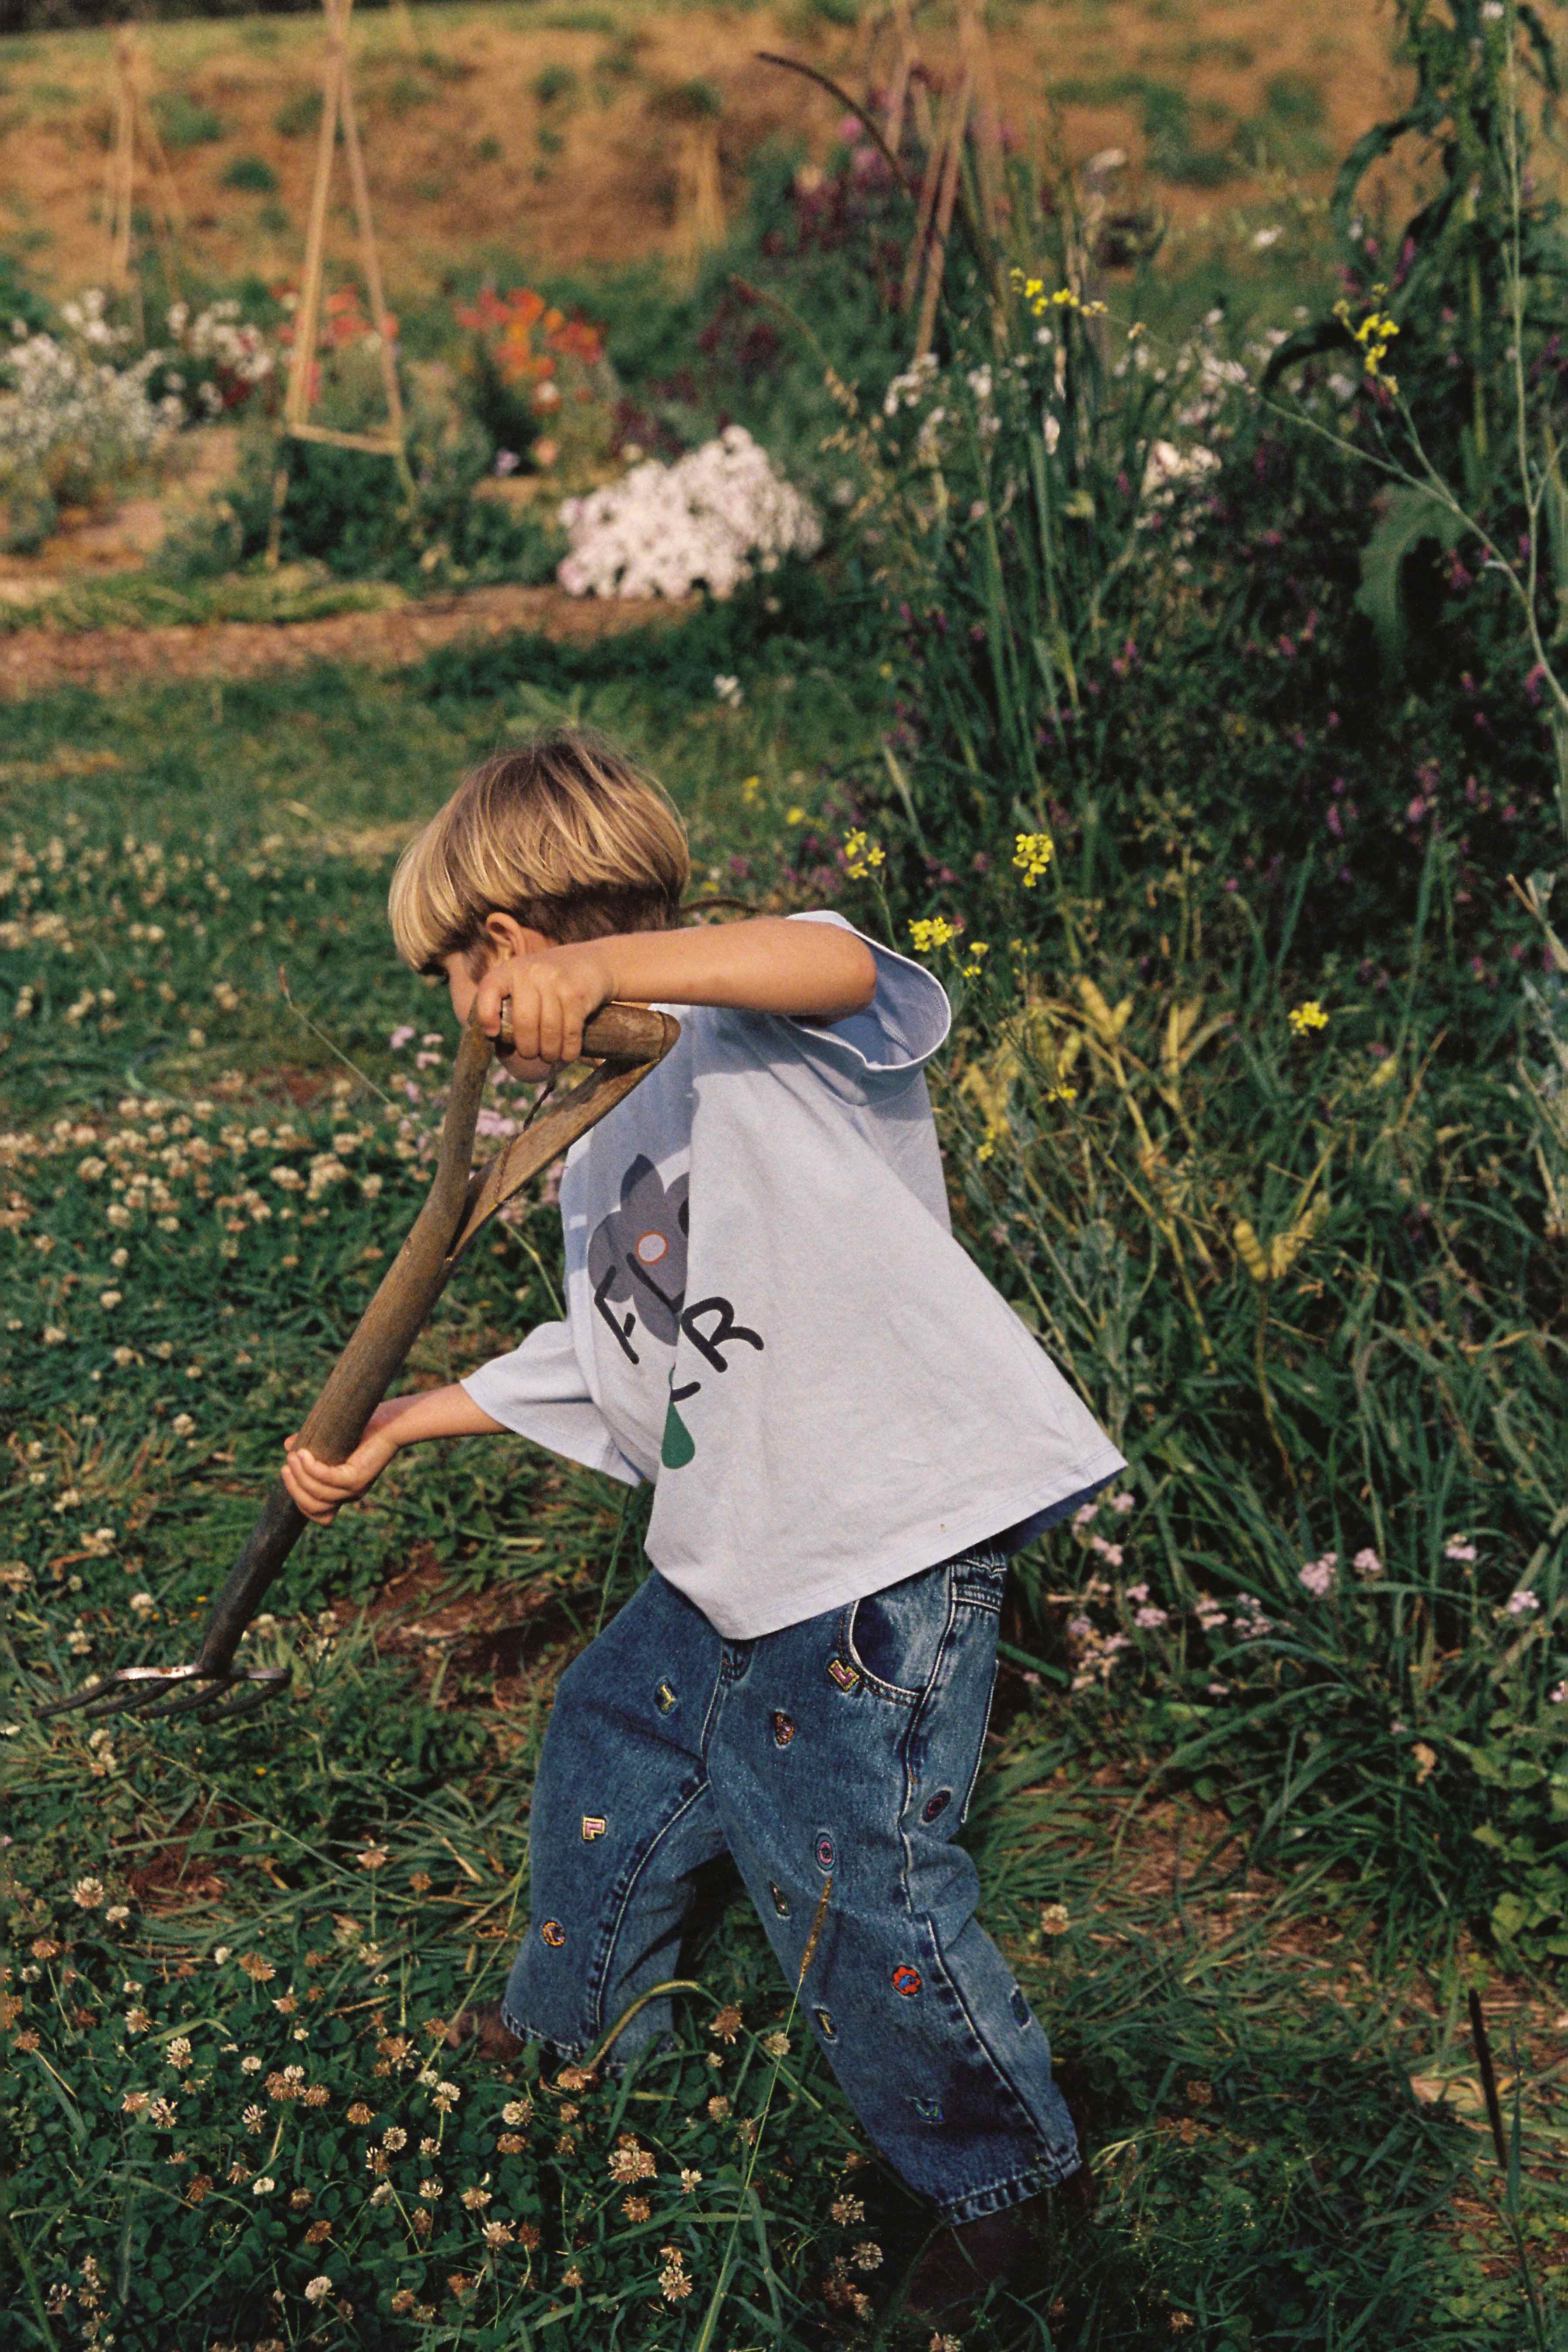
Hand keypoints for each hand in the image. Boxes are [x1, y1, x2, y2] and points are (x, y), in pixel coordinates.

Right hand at [281, 1400, 406, 1525]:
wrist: (394, 1421)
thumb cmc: (366, 1428)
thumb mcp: (333, 1441)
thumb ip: (312, 1447)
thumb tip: (288, 1446)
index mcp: (345, 1491)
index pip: (319, 1514)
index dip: (299, 1501)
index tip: (288, 1476)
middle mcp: (351, 1494)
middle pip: (313, 1505)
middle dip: (294, 1487)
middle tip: (286, 1465)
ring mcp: (355, 1488)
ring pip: (318, 1493)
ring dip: (299, 1475)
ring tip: (292, 1456)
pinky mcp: (358, 1477)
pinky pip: (327, 1479)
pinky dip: (311, 1468)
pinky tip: (303, 1454)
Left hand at [473, 938, 617, 1066]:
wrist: (593, 962)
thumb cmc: (552, 983)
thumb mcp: (526, 985)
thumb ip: (511, 1010)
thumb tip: (503, 1051)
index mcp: (510, 970)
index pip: (488, 991)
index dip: (486, 1016)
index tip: (493, 1033)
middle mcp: (530, 972)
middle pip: (523, 1022)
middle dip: (527, 1048)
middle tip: (532, 1055)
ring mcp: (555, 981)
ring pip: (548, 1030)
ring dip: (549, 1053)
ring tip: (550, 1056)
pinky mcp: (576, 993)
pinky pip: (570, 1031)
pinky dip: (568, 1050)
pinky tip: (567, 1054)